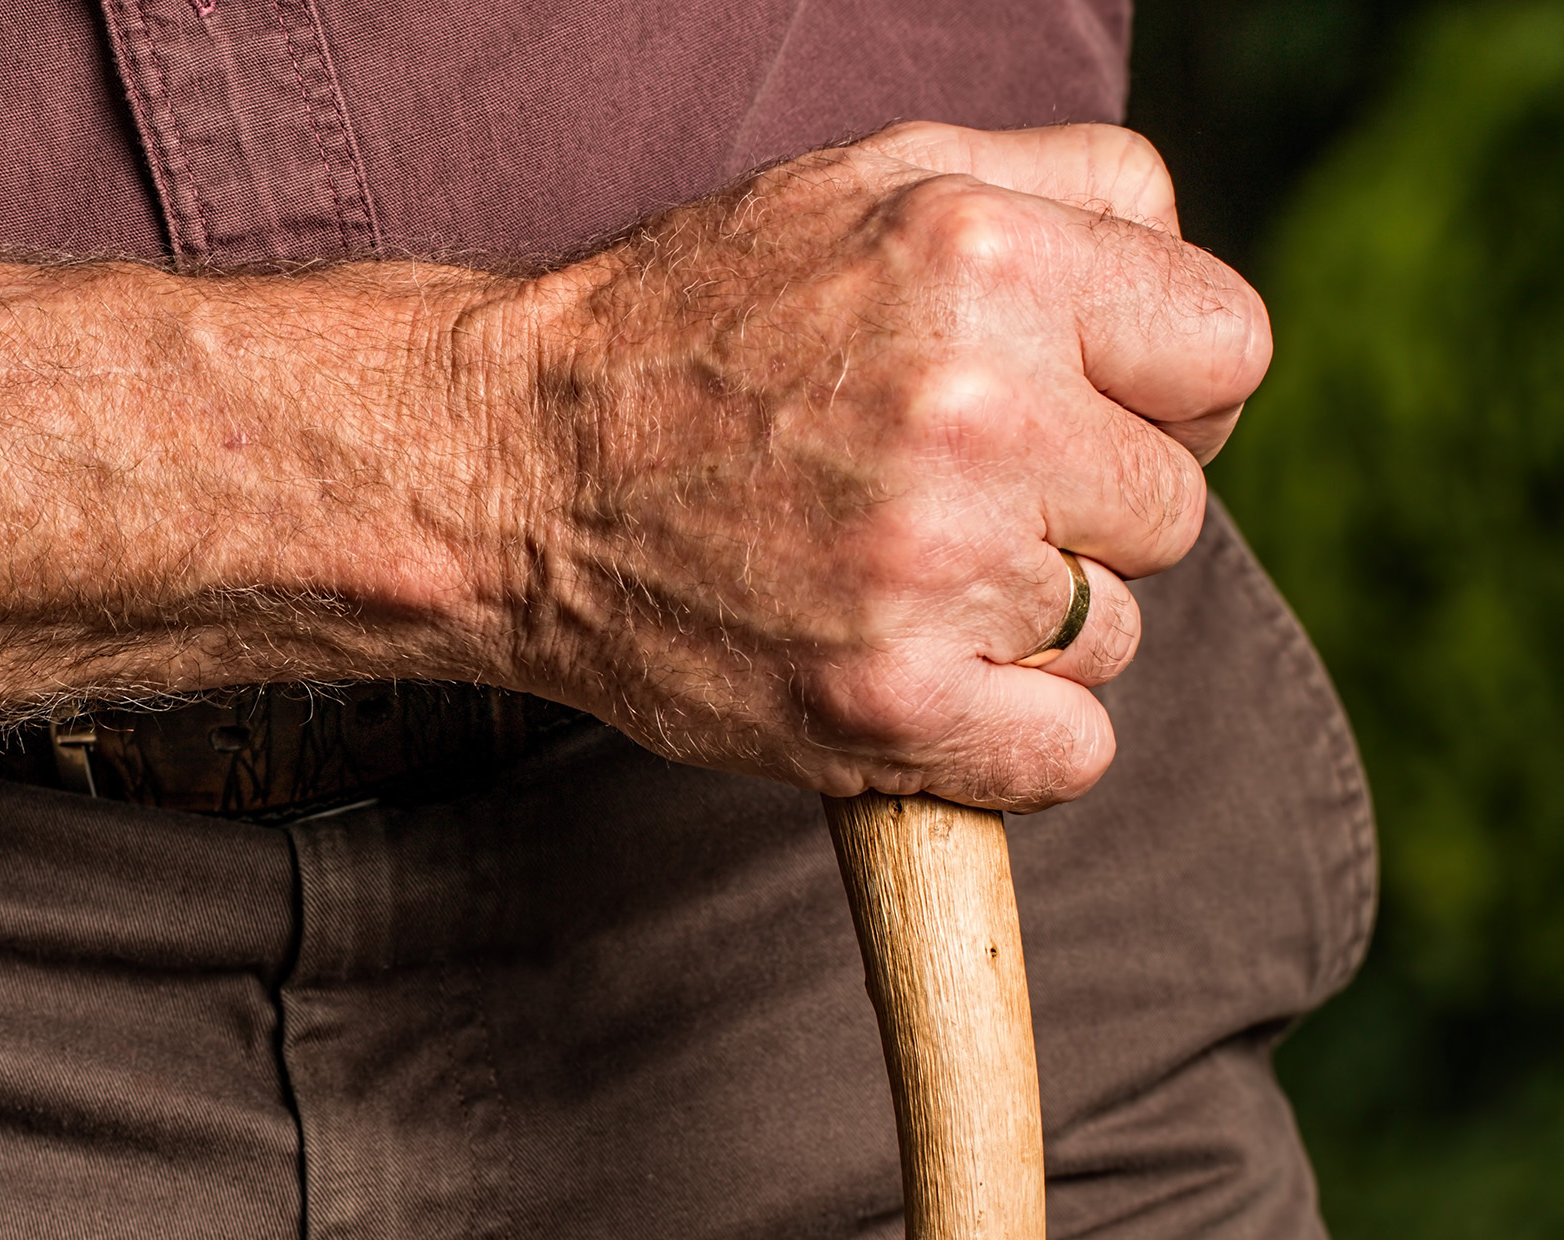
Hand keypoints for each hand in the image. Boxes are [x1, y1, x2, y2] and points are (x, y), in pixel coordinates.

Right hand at [472, 123, 1271, 810]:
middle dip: (1077, 507)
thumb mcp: (870, 178)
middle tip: (941, 494)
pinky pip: (1068, 753)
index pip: (1227, 348)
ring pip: (1113, 632)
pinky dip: (1004, 736)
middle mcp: (972, 408)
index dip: (1161, 390)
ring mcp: (930, 567)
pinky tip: (906, 669)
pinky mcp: (883, 704)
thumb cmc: (686, 323)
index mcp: (984, 256)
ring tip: (886, 572)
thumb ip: (1067, 187)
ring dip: (1024, 622)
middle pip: (1173, 504)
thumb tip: (1186, 276)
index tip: (1077, 416)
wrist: (503, 465)